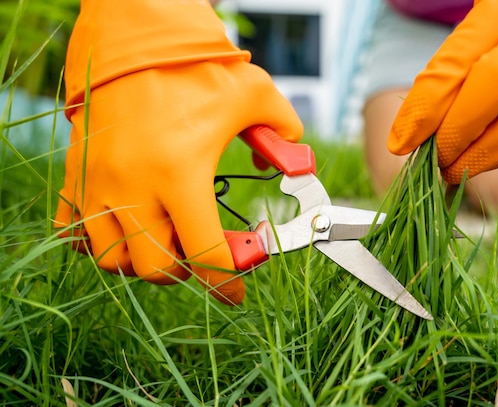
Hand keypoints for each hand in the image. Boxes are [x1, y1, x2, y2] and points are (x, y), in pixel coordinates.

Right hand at [55, 0, 302, 304]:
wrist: (133, 39)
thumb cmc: (195, 67)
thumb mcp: (253, 94)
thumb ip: (284, 133)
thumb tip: (295, 164)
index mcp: (180, 174)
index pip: (205, 255)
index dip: (227, 282)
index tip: (237, 290)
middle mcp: (133, 188)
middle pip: (155, 268)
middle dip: (186, 271)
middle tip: (202, 251)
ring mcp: (97, 184)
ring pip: (112, 259)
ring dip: (143, 260)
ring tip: (165, 239)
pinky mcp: (76, 174)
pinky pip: (73, 231)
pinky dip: (98, 241)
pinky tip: (125, 227)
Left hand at [388, 0, 497, 183]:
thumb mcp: (494, 9)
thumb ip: (459, 56)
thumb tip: (415, 124)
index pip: (465, 56)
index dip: (428, 104)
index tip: (401, 141)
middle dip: (458, 133)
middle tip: (432, 160)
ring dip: (488, 153)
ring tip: (456, 167)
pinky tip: (494, 157)